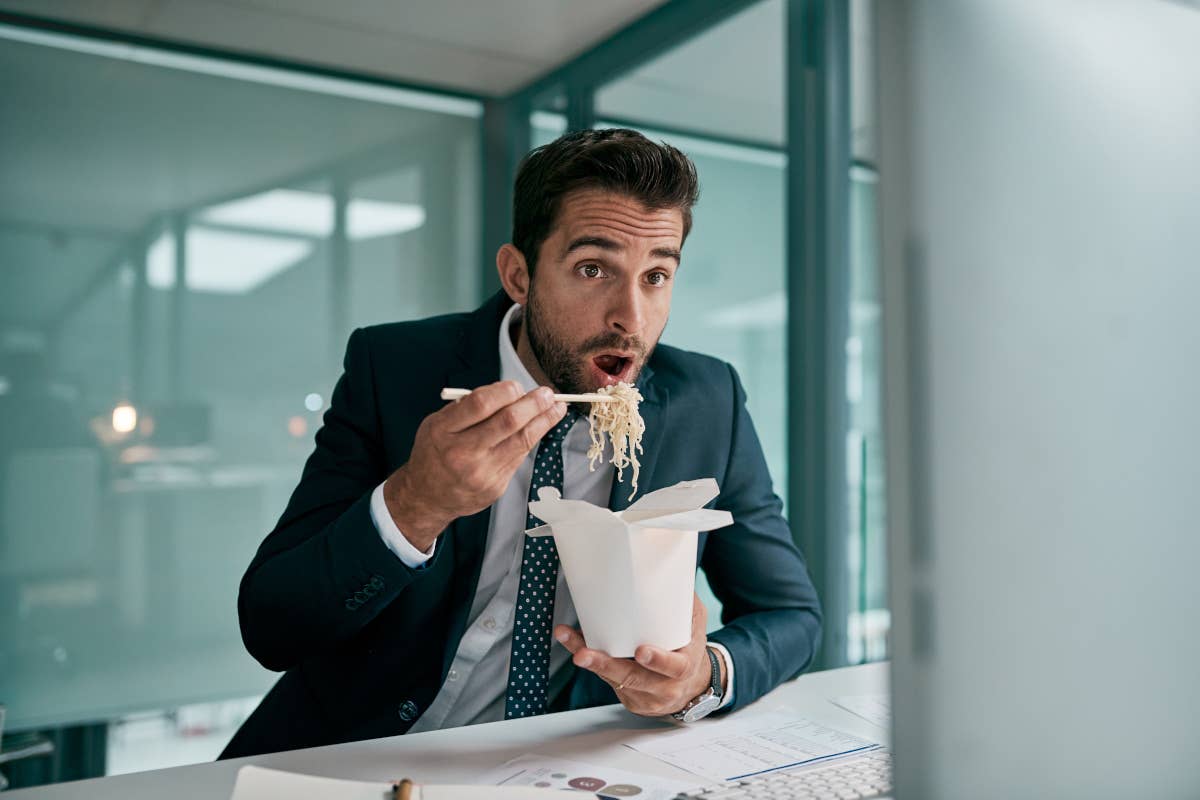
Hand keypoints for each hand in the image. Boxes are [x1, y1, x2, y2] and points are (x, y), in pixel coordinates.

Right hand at [383, 381, 566, 550]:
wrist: (427, 497)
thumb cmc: (435, 453)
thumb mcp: (437, 424)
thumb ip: (467, 408)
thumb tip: (508, 392)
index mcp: (443, 431)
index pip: (480, 404)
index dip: (505, 391)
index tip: (517, 385)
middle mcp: (461, 453)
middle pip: (507, 421)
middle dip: (533, 404)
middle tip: (547, 394)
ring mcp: (480, 472)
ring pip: (522, 440)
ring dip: (544, 420)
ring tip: (556, 408)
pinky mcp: (495, 487)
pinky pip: (519, 456)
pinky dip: (532, 438)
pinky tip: (540, 427)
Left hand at [554, 593, 723, 717]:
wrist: (692, 684)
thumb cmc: (690, 646)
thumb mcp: (694, 622)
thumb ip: (683, 601)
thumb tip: (663, 568)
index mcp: (685, 667)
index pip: (675, 667)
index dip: (658, 660)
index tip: (641, 651)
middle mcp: (665, 686)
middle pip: (633, 679)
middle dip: (606, 665)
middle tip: (583, 654)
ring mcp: (646, 696)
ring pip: (614, 680)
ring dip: (590, 663)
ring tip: (571, 645)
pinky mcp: (630, 698)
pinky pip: (607, 681)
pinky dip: (592, 664)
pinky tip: (575, 646)